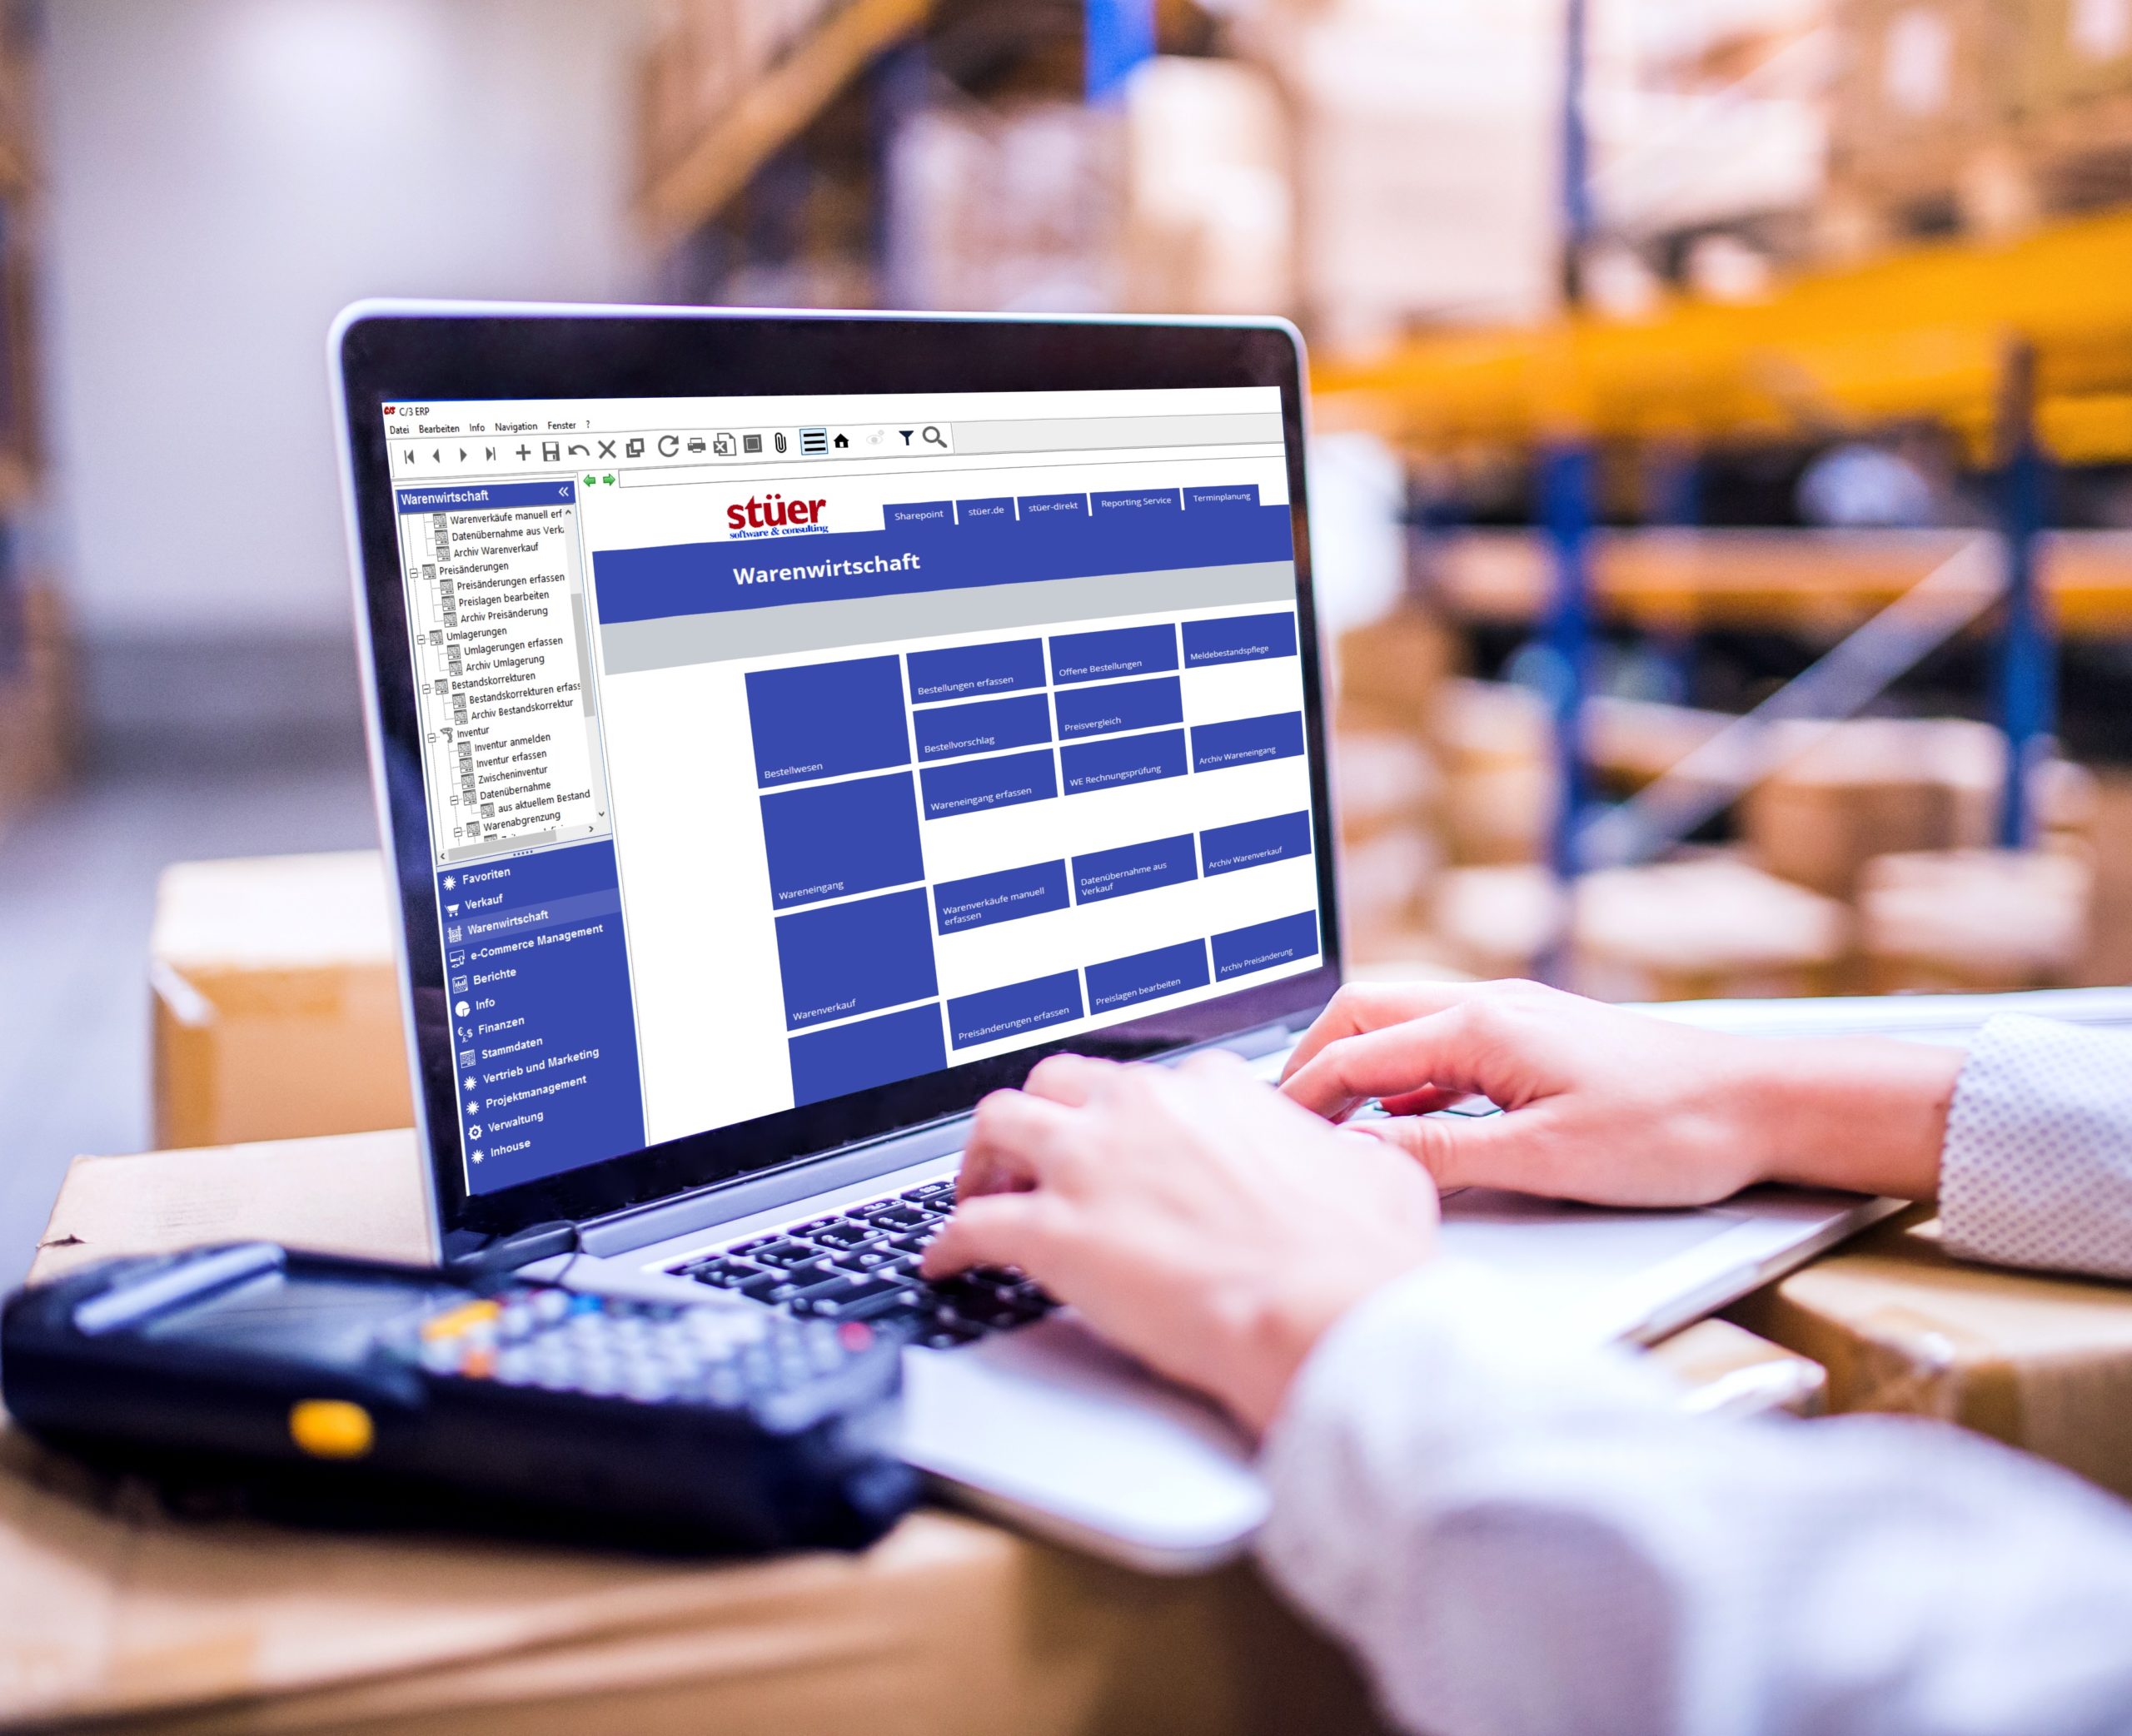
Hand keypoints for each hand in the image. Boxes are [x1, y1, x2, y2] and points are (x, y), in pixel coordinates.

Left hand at [922, 1051, 1439, 1435]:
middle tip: (1037, 1157)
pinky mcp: (1053, 1232)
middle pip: (1058, 1082)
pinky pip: (974, 1225)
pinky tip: (946, 1262)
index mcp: (1214, 1091)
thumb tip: (1351, 1157)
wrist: (1323, 1312)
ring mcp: (1090, 1165)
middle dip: (1042, 1116)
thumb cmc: (1356, 1256)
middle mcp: (1142, 1109)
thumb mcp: (1373, 1173)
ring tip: (977, 1190)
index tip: (1124, 1142)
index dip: (1129, 1116)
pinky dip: (951, 1242)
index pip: (1151, 1083)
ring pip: (999, 1124)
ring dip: (981, 1158)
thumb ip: (1341, 1153)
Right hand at [1280, 980, 1961, 1207]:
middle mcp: (1489, 1006)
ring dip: (1357, 1066)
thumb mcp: (1545, 1160)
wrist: (1764, 1104)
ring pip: (1404, 1026)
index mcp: (1480, 1027)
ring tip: (1325, 1124)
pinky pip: (1444, 1047)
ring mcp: (1515, 1018)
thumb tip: (1362, 1156)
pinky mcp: (1538, 1040)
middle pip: (1366, 1014)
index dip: (1300, 1095)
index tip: (1263, 1136)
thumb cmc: (1670, 1131)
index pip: (1356, 1052)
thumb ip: (1443, 1155)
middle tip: (1278, 1119)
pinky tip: (1405, 1123)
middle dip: (1311, 1060)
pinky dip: (1404, 1078)